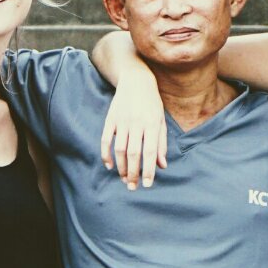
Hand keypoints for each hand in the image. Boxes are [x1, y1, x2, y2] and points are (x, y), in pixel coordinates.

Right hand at [100, 63, 167, 188]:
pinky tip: (109, 165)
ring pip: (119, 148)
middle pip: (133, 153)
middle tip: (133, 187)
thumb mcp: (161, 121)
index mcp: (152, 124)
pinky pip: (105, 139)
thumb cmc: (152, 103)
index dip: (148, 170)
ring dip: (120, 166)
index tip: (147, 185)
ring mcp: (122, 120)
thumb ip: (161, 144)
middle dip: (133, 173)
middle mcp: (136, 123)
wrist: (136, 80)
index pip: (150, 152)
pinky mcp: (110, 118)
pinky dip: (106, 153)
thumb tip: (162, 166)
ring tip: (123, 179)